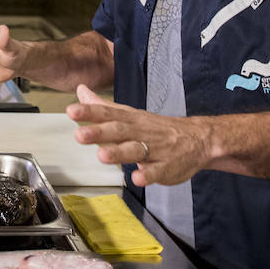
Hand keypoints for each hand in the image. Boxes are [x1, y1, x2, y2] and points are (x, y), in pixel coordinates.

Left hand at [67, 84, 212, 186]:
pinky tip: (137, 177)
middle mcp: (141, 132)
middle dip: (99, 133)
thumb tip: (81, 91)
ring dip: (119, 152)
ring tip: (102, 155)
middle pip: (119, 131)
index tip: (72, 111)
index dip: (89, 112)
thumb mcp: (130, 114)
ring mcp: (155, 150)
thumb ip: (103, 107)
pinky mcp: (166, 167)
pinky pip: (157, 171)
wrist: (198, 139)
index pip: (108, 113)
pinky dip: (147, 174)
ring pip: (135, 150)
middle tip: (80, 135)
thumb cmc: (157, 128)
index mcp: (131, 120)